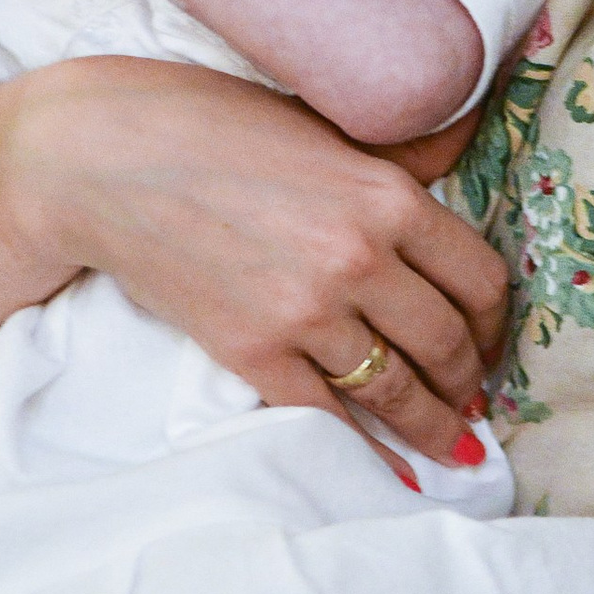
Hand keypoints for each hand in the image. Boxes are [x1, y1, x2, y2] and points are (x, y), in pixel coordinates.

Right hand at [0, 63, 507, 465]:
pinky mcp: (254, 352)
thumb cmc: (206, 124)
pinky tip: (393, 471)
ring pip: (396, 388)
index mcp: (387, 193)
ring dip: (432, 425)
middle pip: (447, 341)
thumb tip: (464, 144)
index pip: (478, 277)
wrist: (100, 160)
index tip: (489, 338)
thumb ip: (395, 151)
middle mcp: (359, 257)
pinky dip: (368, 450)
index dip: (494, 320)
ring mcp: (307, 312)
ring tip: (452, 446)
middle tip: (472, 397)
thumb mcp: (317, 122)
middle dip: (467, 378)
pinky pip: (330, 415)